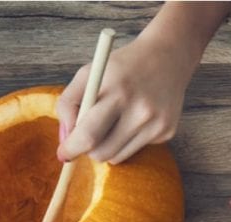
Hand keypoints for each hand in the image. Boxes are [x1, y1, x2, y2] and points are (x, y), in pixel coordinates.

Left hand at [56, 35, 195, 164]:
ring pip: (117, 157)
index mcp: (118, 91)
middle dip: (87, 150)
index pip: (88, 134)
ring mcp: (156, 123)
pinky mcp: (167, 131)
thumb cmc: (121, 66)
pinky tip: (136, 118)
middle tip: (86, 138)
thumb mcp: (89, 73)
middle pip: (102, 153)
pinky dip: (128, 140)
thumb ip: (68, 103)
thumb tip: (65, 139)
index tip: (63, 154)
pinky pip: (135, 150)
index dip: (71, 148)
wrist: (167, 56)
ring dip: (107, 146)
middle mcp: (140, 110)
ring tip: (113, 122)